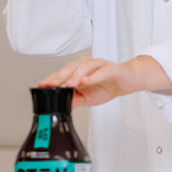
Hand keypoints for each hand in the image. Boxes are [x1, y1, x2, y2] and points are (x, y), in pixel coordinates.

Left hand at [38, 54, 171, 108]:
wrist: (129, 81)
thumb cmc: (108, 85)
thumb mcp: (88, 97)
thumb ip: (74, 100)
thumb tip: (60, 106)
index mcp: (80, 71)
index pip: (63, 73)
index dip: (52, 79)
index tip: (42, 85)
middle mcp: (88, 65)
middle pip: (71, 68)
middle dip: (60, 76)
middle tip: (51, 84)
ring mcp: (100, 65)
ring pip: (85, 67)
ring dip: (75, 75)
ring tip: (68, 84)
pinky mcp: (112, 68)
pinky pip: (102, 71)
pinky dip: (94, 76)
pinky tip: (86, 81)